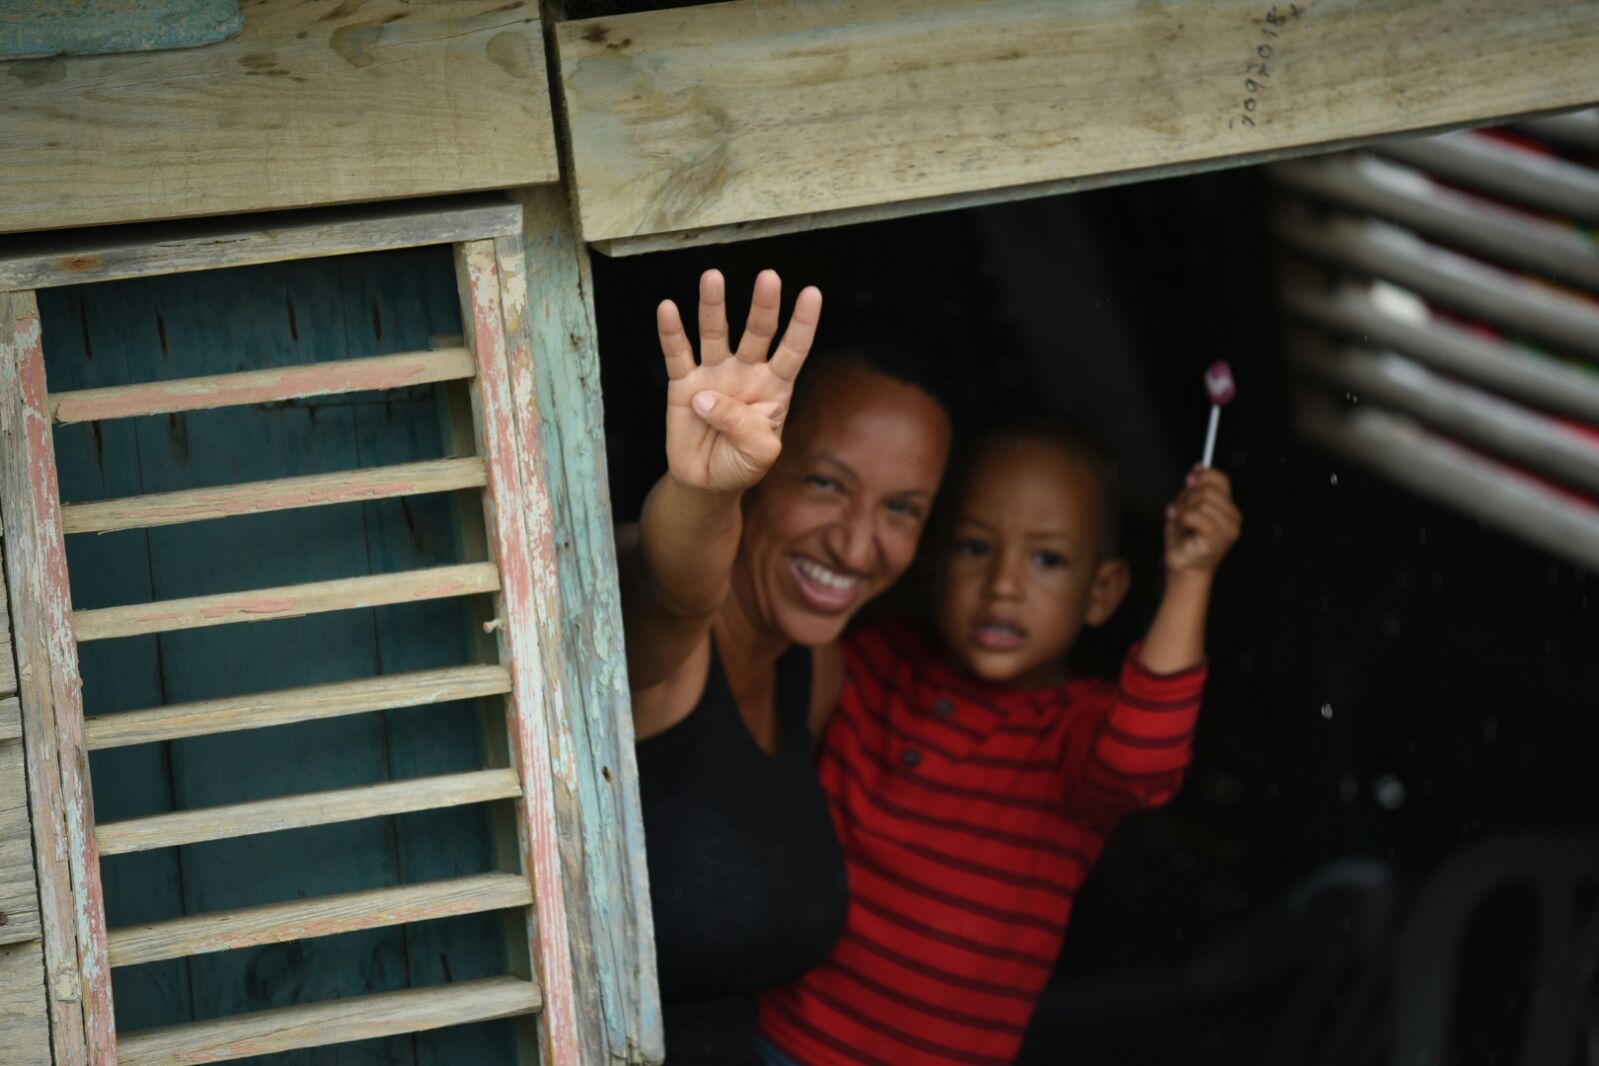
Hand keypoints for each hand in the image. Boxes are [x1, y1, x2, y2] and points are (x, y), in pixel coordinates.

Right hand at [658, 269, 821, 494]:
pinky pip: (677, 354)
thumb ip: (743, 426)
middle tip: (768, 278)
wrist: (707, 482)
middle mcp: (746, 372)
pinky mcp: (683, 384)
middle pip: (757, 332)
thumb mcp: (760, 454)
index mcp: (774, 386)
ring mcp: (714, 374)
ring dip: (713, 306)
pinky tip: (668, 309)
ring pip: (715, 333)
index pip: (792, 349)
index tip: (812, 294)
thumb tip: (707, 398)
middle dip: (763, 305)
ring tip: (713, 278)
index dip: (802, 323)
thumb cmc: (742, 464)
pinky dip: (671, 332)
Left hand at [1164, 467, 1240, 576]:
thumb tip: (1198, 466)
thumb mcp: (1186, 507)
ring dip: (1183, 510)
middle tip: (1179, 513)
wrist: (1182, 569)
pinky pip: (1194, 514)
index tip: (1189, 480)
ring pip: (1201, 501)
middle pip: (1208, 489)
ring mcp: (1228, 528)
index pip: (1221, 480)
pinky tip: (1183, 528)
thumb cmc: (1184, 541)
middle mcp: (1233, 517)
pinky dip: (1183, 519)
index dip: (1203, 475)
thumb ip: (1192, 489)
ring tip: (1181, 523)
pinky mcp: (1218, 538)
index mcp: (1227, 508)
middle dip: (1187, 498)